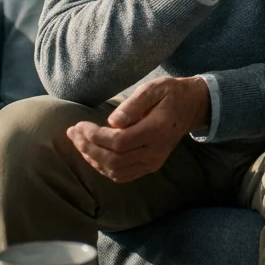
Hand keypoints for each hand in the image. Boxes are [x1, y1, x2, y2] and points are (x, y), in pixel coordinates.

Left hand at [66, 75, 209, 183]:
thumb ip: (133, 105)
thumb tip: (112, 122)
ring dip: (92, 159)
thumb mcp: (153, 89)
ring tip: (78, 142)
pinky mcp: (150, 166)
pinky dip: (103, 167)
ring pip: (115, 170)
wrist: (191, 108)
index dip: (95, 136)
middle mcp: (156, 151)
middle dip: (88, 148)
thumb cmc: (170, 94)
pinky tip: (92, 153)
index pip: (119, 142)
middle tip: (73, 133)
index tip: (80, 124)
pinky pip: (121, 175)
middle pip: (114, 160)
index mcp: (157, 129)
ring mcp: (153, 162)